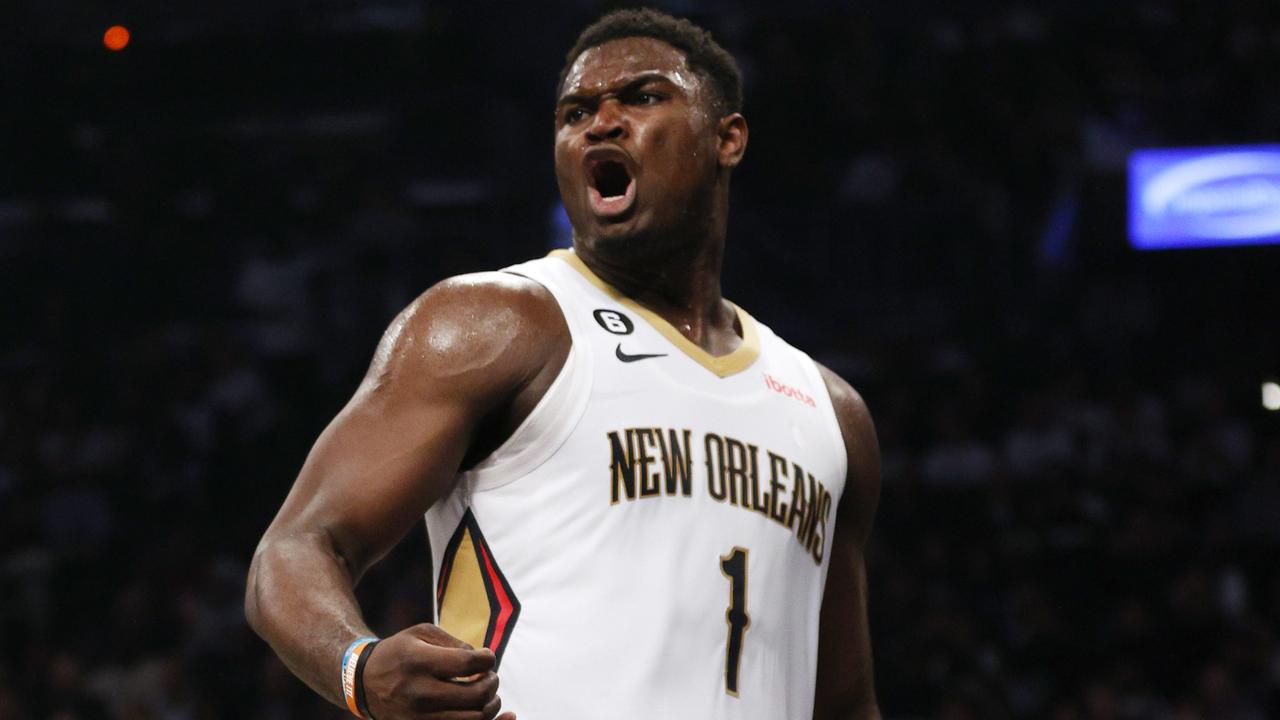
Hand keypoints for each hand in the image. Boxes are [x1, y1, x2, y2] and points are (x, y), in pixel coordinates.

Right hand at [361, 624, 515, 719]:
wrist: (363, 683)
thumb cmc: (399, 653)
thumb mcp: (422, 633)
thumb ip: (456, 644)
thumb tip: (484, 662)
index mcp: (418, 662)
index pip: (469, 664)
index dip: (487, 660)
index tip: (486, 658)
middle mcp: (419, 693)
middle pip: (477, 695)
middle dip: (492, 683)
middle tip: (489, 677)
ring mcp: (419, 717)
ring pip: (475, 719)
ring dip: (490, 705)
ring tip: (484, 693)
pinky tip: (504, 716)